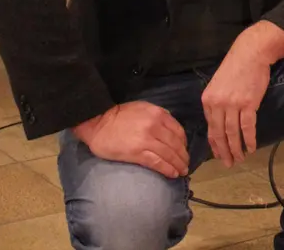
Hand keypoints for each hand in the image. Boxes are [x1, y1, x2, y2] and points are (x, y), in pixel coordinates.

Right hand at [71, 101, 188, 178]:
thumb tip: (169, 128)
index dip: (184, 143)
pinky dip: (167, 169)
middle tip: (186, 164)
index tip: (184, 150)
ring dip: (178, 165)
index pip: (178, 131)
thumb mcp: (142, 108)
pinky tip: (172, 174)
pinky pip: (157, 162)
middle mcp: (155, 126)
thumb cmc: (118, 116)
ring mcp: (147, 140)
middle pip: (175, 144)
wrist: (97, 123)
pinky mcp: (137, 153)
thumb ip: (158, 116)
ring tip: (182, 172)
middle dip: (183, 156)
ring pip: (169, 154)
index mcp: (158, 114)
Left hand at [201, 45, 271, 167]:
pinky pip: (247, 127)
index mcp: (207, 100)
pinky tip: (251, 148)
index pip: (209, 127)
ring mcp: (233, 104)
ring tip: (240, 159)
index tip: (218, 154)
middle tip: (228, 164)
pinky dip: (249, 139)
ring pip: (232, 133)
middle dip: (223, 151)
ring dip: (236, 149)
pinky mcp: (248, 104)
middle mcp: (217, 104)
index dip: (214, 143)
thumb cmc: (235, 68)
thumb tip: (219, 121)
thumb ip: (216, 102)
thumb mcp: (218, 84)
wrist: (250, 54)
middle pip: (219, 133)